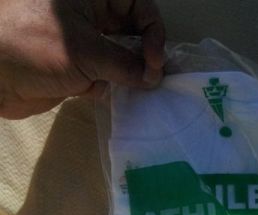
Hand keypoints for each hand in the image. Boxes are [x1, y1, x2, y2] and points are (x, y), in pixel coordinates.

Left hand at [0, 0, 164, 118]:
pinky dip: (107, 87)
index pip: (138, 5)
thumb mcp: (86, 52)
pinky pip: (105, 76)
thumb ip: (125, 64)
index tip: (155, 62)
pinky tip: (96, 93)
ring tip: (132, 90)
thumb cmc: (33, 46)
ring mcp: (82, 41)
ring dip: (126, 75)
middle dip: (143, 55)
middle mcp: (89, 13)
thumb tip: (153, 77)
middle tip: (152, 80)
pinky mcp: (75, 67)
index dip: (153, 31)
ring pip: (120, 56)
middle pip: (132, 31)